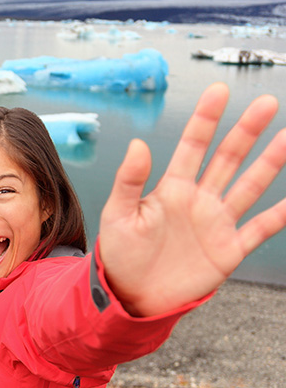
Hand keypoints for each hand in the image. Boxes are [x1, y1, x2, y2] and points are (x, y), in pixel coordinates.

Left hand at [98, 83, 285, 315]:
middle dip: (246, 131)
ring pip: (249, 186)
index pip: (193, 146)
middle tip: (267, 104)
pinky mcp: (228, 250)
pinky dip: (279, 215)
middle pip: (228, 158)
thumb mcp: (118, 214)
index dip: (206, 119)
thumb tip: (138, 143)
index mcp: (171, 188)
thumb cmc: (119, 254)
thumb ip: (130, 180)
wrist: (130, 296)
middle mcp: (198, 200)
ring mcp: (216, 223)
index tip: (219, 91)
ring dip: (269, 162)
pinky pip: (260, 229)